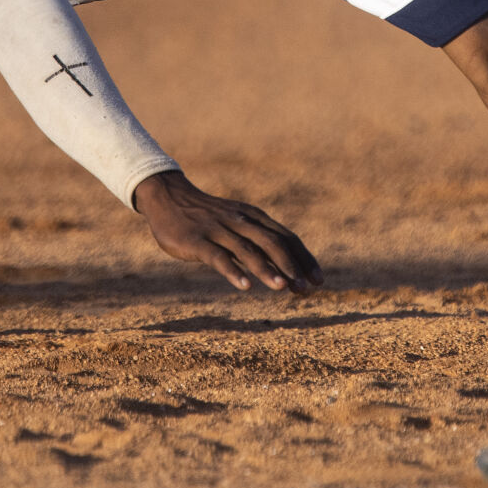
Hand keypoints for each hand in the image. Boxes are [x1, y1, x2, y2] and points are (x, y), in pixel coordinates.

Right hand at [132, 170, 322, 293]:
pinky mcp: (197, 240)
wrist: (169, 197)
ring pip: (248, 250)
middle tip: (307, 290)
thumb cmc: (207, 216)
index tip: (319, 281)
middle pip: (273, 243)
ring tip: (283, 288)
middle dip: (292, 266)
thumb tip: (283, 269)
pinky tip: (245, 286)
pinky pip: (218, 257)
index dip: (304, 259)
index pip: (286, 238)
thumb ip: (256, 242)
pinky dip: (233, 271)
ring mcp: (218, 230)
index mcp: (253, 217)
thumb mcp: (236, 223)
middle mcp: (240, 222)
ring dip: (267, 269)